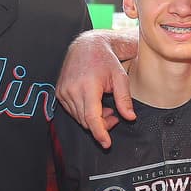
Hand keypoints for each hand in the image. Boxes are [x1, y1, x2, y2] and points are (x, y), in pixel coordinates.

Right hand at [55, 31, 133, 148]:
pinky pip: (73, 111)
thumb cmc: (105, 60)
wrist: (86, 46)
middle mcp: (72, 90)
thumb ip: (124, 99)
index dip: (100, 133)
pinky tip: (95, 103)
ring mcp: (63, 92)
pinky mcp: (59, 93)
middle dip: (102, 124)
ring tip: (106, 107)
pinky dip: (85, 113)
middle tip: (115, 116)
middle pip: (86, 120)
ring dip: (93, 119)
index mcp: (88, 86)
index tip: (106, 144)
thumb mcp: (120, 77)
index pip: (92, 117)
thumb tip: (130, 118)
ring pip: (79, 118)